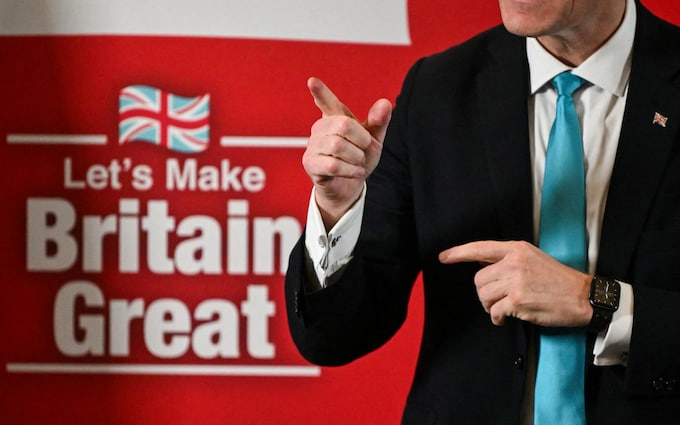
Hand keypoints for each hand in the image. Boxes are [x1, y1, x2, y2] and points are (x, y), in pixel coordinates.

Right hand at [303, 77, 391, 228]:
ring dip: (356, 158)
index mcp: (335, 118)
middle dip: (361, 140)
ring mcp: (312, 145)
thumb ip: (379, 122)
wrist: (350, 186)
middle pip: (343, 125)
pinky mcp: (310, 163)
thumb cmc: (359, 158)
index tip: (312, 81)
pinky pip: (333, 164)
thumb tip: (385, 102)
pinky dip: (350, 170)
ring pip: (338, 146)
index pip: (327, 102)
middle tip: (363, 151)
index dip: (321, 92)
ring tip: (357, 163)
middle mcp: (320, 128)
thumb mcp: (373, 140)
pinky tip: (355, 172)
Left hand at [439, 240, 592, 327]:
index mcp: (516, 249)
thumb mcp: (533, 258)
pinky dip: (496, 318)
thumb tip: (482, 264)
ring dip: (489, 306)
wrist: (583, 297)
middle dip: (484, 293)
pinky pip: (494, 312)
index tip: (444, 257)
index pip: (480, 248)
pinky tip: (505, 319)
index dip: (459, 253)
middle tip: (496, 300)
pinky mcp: (518, 301)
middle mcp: (513, 263)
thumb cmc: (559, 280)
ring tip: (503, 308)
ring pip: (484, 295)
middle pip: (478, 279)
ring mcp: (515, 282)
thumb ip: (508, 259)